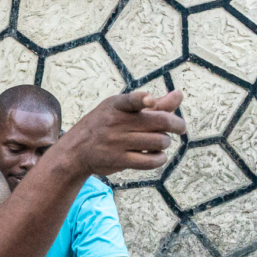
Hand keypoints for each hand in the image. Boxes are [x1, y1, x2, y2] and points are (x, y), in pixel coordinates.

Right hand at [57, 90, 185, 176]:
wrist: (76, 151)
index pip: (131, 100)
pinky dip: (160, 159)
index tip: (150, 100)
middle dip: (177, 125)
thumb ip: (152, 104)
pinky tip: (158, 156)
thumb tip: (179, 95)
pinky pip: (150, 161)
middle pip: (161, 122)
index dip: (142, 99)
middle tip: (180, 128)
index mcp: (117, 105)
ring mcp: (117, 142)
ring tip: (160, 142)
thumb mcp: (121, 110)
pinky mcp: (119, 160)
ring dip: (165, 143)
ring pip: (159, 141)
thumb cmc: (105, 125)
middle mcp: (116, 123)